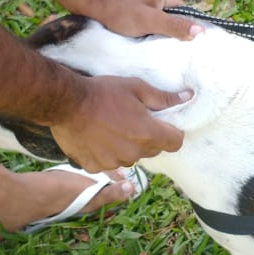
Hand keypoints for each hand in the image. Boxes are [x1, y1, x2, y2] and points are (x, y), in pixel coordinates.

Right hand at [51, 75, 190, 170]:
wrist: (66, 103)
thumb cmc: (102, 92)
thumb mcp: (135, 87)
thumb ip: (163, 97)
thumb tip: (187, 97)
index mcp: (148, 134)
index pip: (176, 143)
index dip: (172, 132)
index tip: (162, 123)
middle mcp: (134, 153)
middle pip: (153, 150)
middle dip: (148, 137)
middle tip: (132, 120)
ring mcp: (114, 163)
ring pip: (131, 157)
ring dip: (127, 146)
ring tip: (111, 127)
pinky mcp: (96, 167)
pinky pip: (109, 163)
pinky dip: (106, 153)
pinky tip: (97, 137)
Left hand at [88, 0, 201, 40]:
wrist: (93, 5)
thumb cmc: (120, 12)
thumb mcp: (150, 21)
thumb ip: (174, 26)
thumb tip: (201, 31)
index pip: (188, 15)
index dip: (189, 31)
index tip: (189, 47)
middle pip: (177, 22)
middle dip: (176, 36)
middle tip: (174, 52)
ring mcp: (151, 6)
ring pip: (165, 26)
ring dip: (163, 37)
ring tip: (161, 50)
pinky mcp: (141, 15)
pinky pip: (154, 27)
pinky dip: (153, 36)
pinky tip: (150, 45)